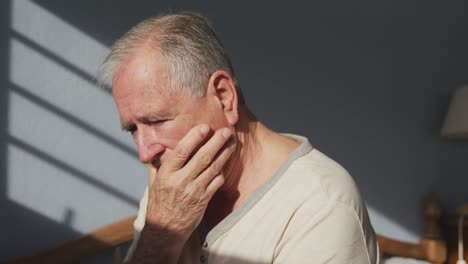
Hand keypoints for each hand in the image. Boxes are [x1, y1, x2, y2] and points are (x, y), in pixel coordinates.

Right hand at [145, 124, 234, 241]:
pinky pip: (216, 183)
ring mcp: (193, 191)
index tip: (204, 127)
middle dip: (216, 142)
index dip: (194, 137)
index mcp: (166, 174)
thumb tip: (156, 144)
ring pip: (213, 168)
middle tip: (226, 131)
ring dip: (224, 154)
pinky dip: (222, 172)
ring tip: (232, 143)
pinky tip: (227, 163)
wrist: (165, 229)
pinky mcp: (203, 200)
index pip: (181, 151)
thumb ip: (155, 162)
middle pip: (202, 157)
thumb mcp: (152, 181)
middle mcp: (180, 181)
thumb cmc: (159, 202)